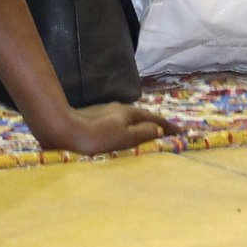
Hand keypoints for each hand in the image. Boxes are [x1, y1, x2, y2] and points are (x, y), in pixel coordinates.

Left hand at [36, 98, 179, 156]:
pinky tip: (123, 133)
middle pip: (143, 115)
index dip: (168, 126)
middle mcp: (119, 109)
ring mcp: (106, 112)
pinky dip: (129, 127)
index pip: (154, 119)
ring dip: (142, 124)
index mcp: (128, 113)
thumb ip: (143, 133)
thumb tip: (159, 129)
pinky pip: (120, 122)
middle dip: (157, 123)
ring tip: (149, 133)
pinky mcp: (95, 117)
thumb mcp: (124, 137)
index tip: (182, 132)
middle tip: (168, 132)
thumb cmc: (95, 136)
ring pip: (130, 118)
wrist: (63, 129)